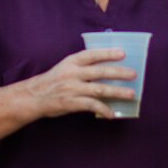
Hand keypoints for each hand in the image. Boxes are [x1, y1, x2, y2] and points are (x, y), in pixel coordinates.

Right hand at [20, 49, 138, 121]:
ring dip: (117, 92)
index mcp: (71, 62)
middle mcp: (72, 73)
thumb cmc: (53, 81)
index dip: (107, 53)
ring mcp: (72, 88)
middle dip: (118, 72)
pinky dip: (103, 109)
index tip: (123, 53)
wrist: (34, 96)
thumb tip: (107, 68)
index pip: (92, 54)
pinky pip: (91, 106)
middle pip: (100, 71)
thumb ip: (82, 67)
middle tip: (134, 74)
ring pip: (99, 89)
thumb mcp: (65, 68)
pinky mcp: (71, 103)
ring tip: (130, 94)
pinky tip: (112, 114)